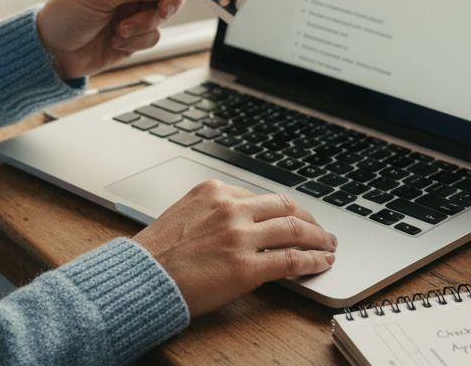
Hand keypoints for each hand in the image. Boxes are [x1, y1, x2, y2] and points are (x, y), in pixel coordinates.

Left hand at [36, 0, 185, 79]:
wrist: (53, 52)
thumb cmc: (66, 15)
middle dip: (164, 3)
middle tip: (159, 11)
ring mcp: (133, 11)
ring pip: (162, 15)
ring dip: (143, 25)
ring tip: (120, 30)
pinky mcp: (135, 35)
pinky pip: (153, 36)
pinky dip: (137, 41)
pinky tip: (116, 41)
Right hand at [132, 180, 336, 316]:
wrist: (142, 278)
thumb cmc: (157, 252)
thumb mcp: (185, 215)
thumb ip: (215, 213)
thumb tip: (243, 222)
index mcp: (214, 191)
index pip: (262, 196)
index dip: (284, 209)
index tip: (293, 217)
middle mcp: (230, 208)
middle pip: (285, 207)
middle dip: (308, 219)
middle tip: (320, 229)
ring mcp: (240, 236)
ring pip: (295, 229)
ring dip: (319, 238)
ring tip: (329, 245)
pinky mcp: (247, 266)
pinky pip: (292, 259)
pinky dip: (313, 260)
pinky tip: (323, 263)